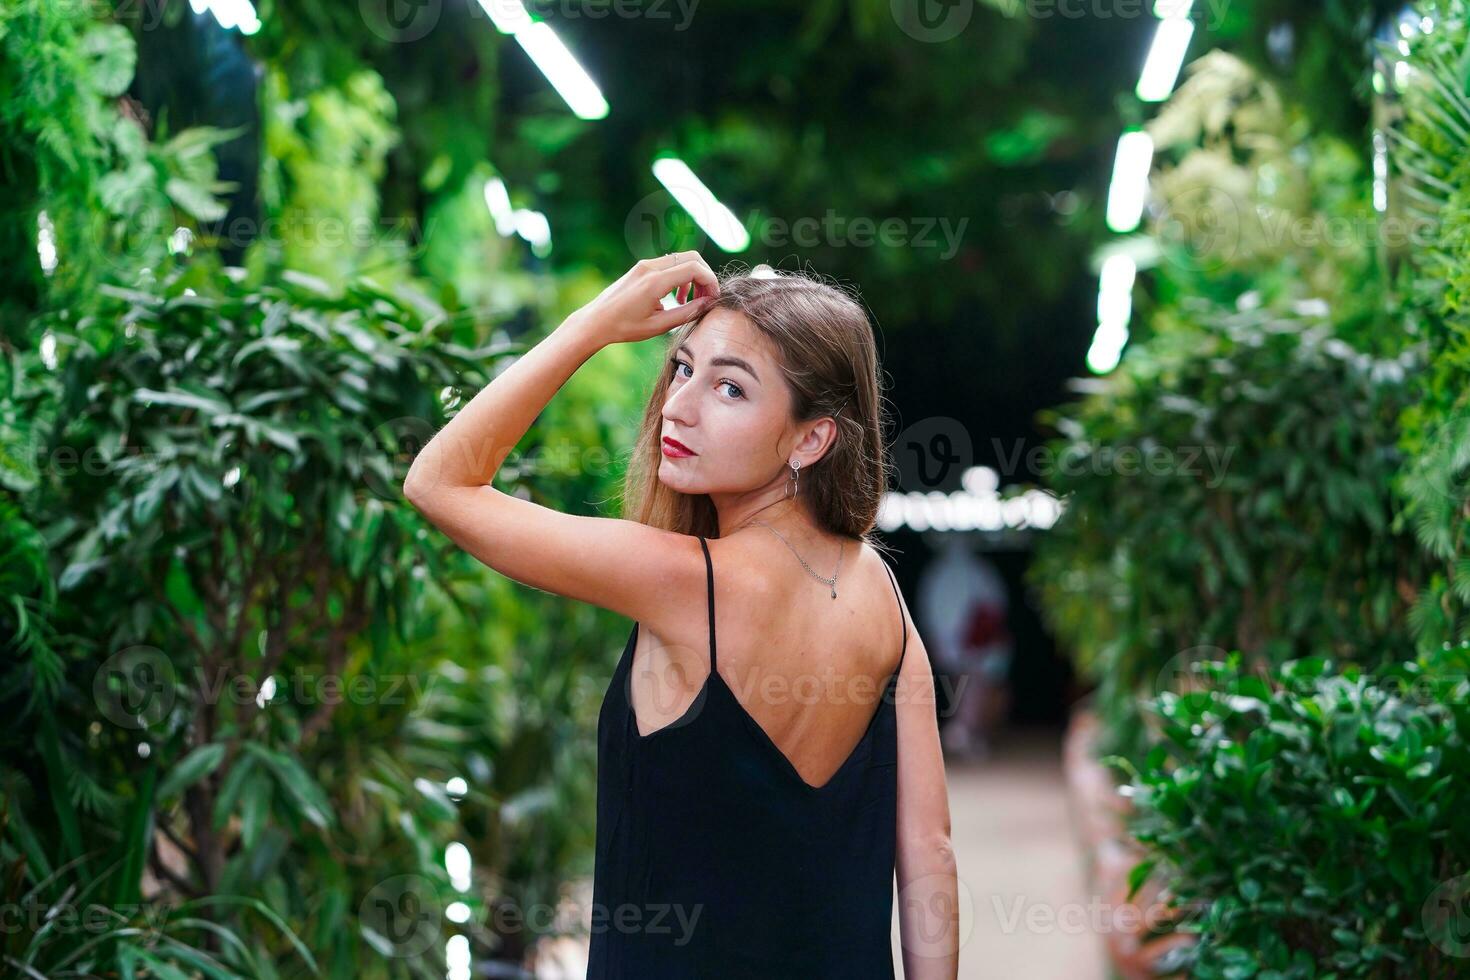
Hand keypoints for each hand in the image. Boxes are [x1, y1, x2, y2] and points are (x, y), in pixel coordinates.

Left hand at [562, 251, 720, 345]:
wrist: (595, 321)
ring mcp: (644, 265)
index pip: (694, 269)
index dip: (710, 282)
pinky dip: (680, 276)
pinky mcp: (641, 268)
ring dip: (692, 276)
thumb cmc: (624, 327)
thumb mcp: (659, 326)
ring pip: (681, 259)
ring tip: (688, 301)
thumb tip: (708, 304)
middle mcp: (650, 267)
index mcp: (655, 281)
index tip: (714, 298)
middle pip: (692, 257)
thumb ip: (686, 313)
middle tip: (706, 298)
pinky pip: (669, 264)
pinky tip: (675, 298)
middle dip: (705, 276)